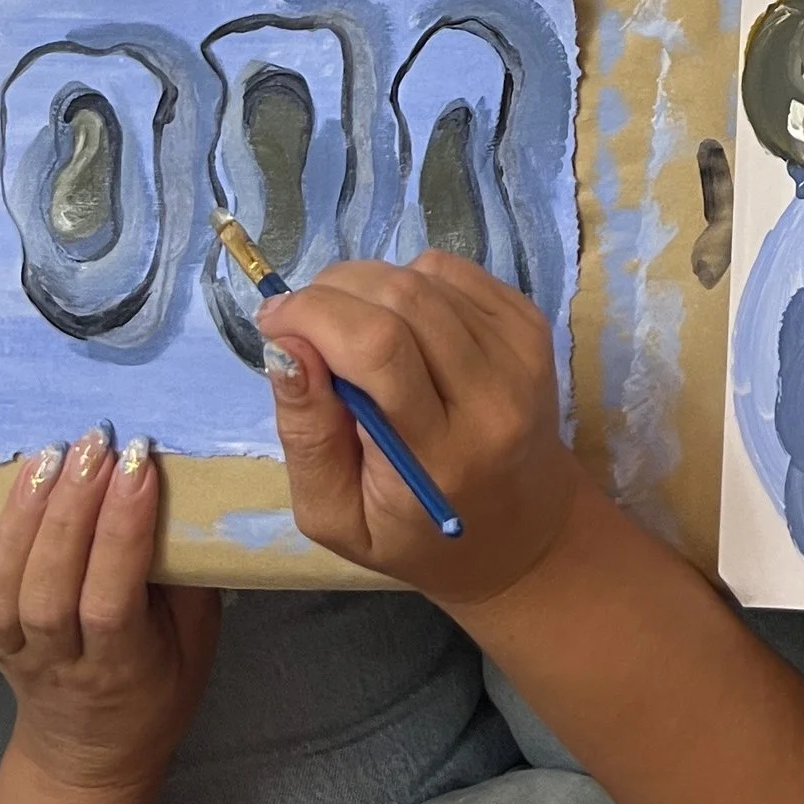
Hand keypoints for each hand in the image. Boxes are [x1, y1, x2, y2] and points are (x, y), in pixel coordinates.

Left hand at [0, 429, 218, 799]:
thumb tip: (190, 494)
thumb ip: (190, 578)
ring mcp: (10, 654)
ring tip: (47, 459)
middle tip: (93, 444)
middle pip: (47, 591)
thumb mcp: (198, 643)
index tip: (137, 464)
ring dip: (20, 521)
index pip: (110, 598)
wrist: (89, 757)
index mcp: (120, 667)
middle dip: (68, 511)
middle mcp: (56, 661)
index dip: (121, 530)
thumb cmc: (156, 690)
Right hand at [259, 252, 582, 606]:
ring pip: (423, 276)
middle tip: (300, 320)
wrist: (522, 525)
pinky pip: (451, 270)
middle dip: (331, 292)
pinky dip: (408, 281)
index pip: (379, 349)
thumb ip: (306, 436)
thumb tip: (285, 347)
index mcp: (441, 454)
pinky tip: (401, 326)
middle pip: (402, 299)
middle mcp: (492, 395)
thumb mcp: (337, 517)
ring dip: (367, 285)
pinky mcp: (531, 324)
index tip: (272, 321)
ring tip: (349, 330)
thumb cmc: (416, 533)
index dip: (315, 316)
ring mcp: (520, 352)